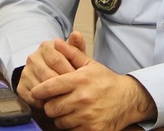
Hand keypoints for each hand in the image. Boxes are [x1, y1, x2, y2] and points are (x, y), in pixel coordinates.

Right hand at [16, 32, 86, 108]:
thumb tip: (77, 34)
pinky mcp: (20, 87)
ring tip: (65, 100)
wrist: (47, 73)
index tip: (79, 81)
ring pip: (40, 87)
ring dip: (53, 95)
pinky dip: (44, 103)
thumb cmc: (65, 64)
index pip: (57, 59)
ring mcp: (25, 72)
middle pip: (48, 75)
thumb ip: (76, 46)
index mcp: (46, 46)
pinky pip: (32, 98)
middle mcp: (33, 58)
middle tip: (74, 93)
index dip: (69, 72)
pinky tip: (53, 104)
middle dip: (62, 85)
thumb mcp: (72, 55)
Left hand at [31, 38, 156, 130]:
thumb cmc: (106, 81)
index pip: (49, 87)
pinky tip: (77, 117)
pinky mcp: (91, 129)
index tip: (36, 92)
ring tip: (68, 109)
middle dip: (50, 105)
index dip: (39, 91)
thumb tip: (56, 42)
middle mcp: (82, 98)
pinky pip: (70, 130)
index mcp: (80, 80)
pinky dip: (71, 126)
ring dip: (60, 117)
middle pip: (51, 107)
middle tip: (55, 102)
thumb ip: (72, 53)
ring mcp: (87, 115)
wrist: (127, 99)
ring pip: (58, 121)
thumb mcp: (90, 64)